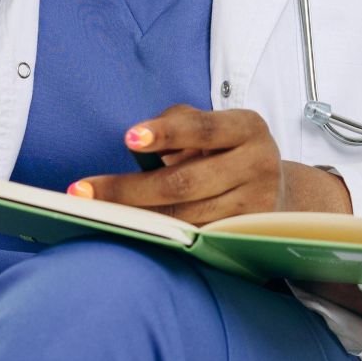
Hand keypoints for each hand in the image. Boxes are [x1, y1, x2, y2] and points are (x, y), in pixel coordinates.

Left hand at [66, 105, 292, 222]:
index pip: (202, 128)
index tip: (128, 138)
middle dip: (130, 188)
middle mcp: (258, 164)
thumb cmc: (227, 149)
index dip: (165, 133)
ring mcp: (255, 204)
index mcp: (247, 127)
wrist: (278, 190)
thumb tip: (138, 144)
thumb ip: (178, 123)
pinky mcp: (245, 235)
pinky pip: (195, 237)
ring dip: (137, 217)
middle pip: (185, 181)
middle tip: (83, 191)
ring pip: (186, 216)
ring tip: (95, 213)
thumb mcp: (213, 125)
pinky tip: (130, 231)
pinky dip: (160, 234)